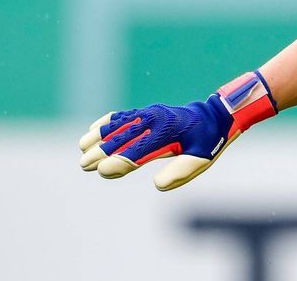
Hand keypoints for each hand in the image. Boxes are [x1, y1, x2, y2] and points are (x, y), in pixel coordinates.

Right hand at [78, 70, 277, 190]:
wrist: (213, 116)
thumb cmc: (207, 141)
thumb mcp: (201, 159)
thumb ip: (181, 172)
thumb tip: (157, 185)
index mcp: (167, 133)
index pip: (138, 149)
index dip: (119, 161)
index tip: (102, 171)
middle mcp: (155, 120)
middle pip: (123, 137)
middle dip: (102, 151)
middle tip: (84, 165)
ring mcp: (149, 113)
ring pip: (119, 124)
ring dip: (99, 136)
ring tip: (82, 148)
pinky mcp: (147, 112)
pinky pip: (123, 115)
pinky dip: (107, 122)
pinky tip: (92, 130)